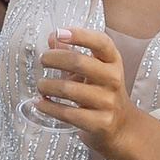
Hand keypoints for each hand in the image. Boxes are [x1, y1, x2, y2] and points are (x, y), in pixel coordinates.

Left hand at [31, 22, 135, 149]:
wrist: (121, 125)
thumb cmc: (101, 91)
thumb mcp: (93, 69)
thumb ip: (72, 52)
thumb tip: (52, 38)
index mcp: (113, 61)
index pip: (101, 42)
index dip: (80, 35)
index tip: (59, 33)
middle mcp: (114, 79)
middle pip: (79, 62)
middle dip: (54, 58)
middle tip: (43, 60)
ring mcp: (108, 102)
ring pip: (69, 89)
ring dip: (47, 86)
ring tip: (41, 85)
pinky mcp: (100, 123)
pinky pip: (67, 113)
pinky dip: (48, 107)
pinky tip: (39, 102)